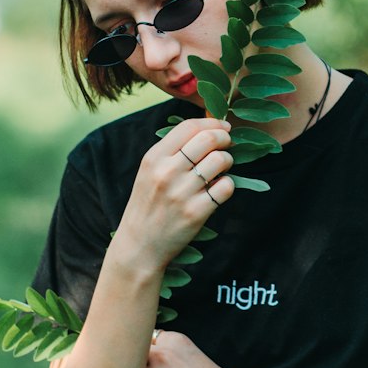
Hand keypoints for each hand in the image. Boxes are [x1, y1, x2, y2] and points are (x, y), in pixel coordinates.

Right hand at [117, 118, 234, 273]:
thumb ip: (173, 150)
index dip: (211, 122)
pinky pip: (226, 187)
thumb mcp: (149, 171)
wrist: (139, 245)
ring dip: (227, 161)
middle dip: (225, 138)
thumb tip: (209, 129)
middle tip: (228, 143)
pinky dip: (228, 185)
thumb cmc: (147, 204)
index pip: (189, 126)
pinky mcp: (196, 213)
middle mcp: (167, 172)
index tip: (223, 126)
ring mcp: (182, 193)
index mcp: (153, 158)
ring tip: (221, 168)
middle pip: (208, 139)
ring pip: (221, 160)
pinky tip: (218, 188)